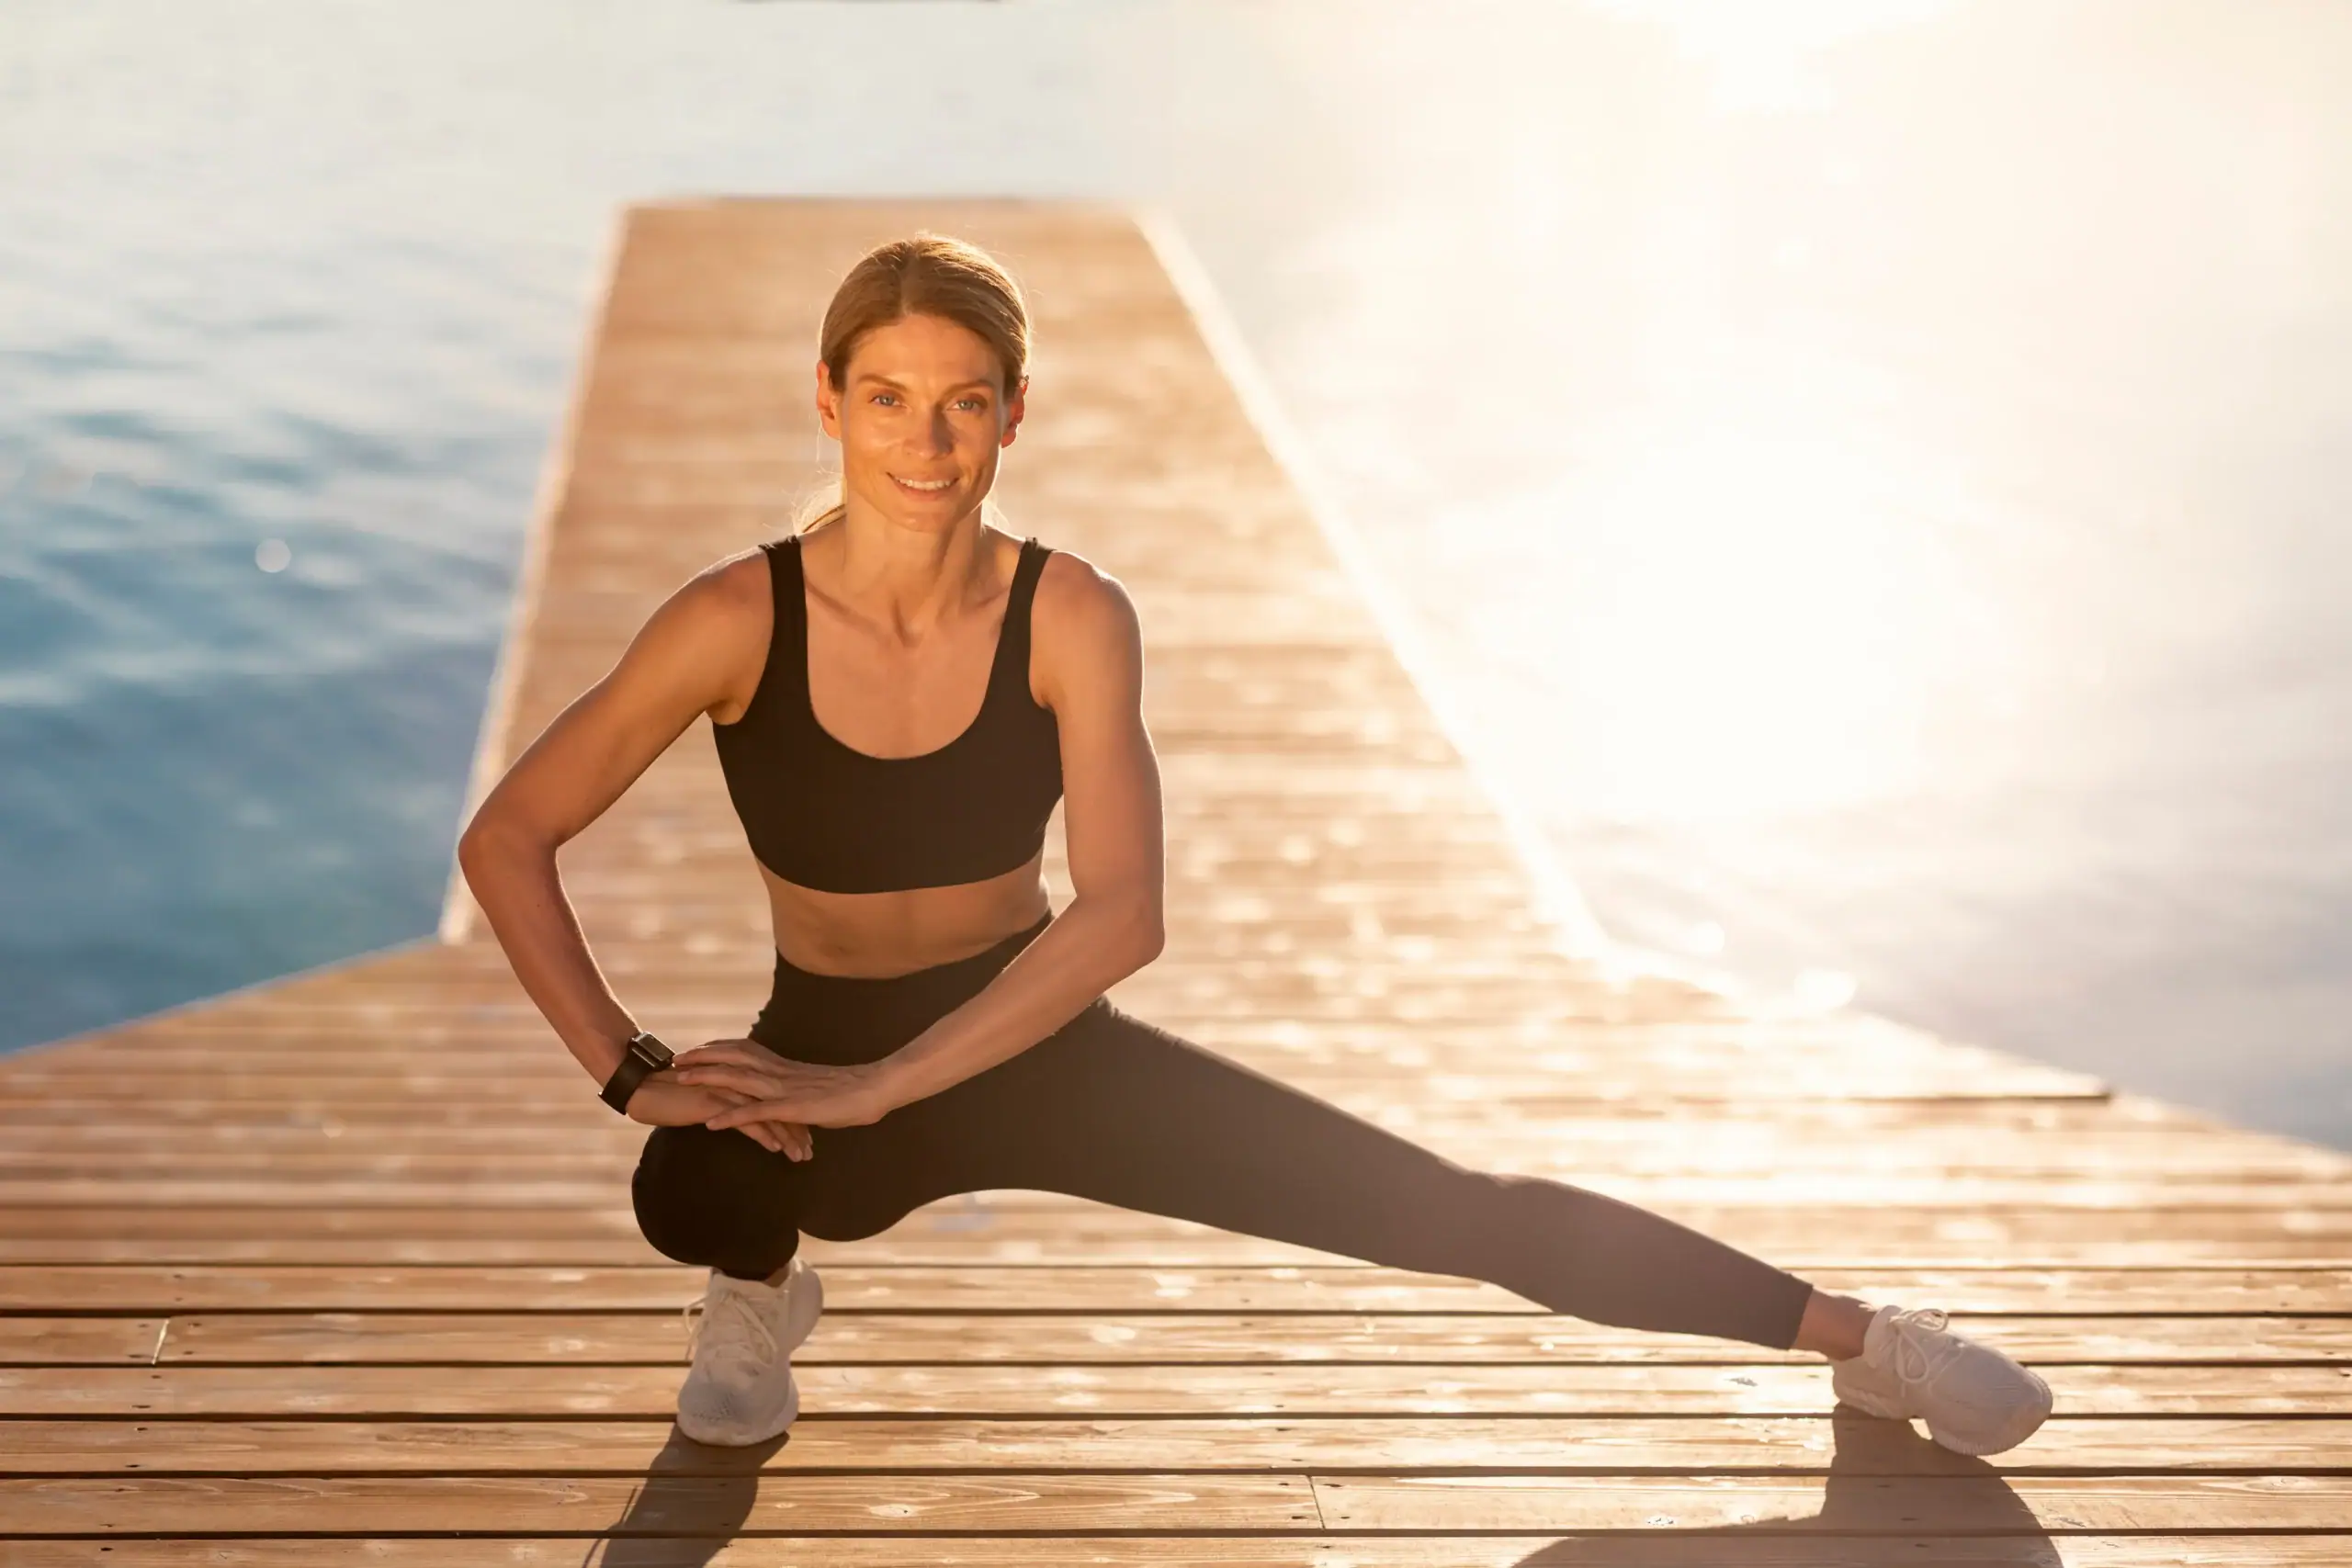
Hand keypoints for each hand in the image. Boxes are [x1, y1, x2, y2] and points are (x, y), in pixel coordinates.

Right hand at [623, 1072, 813, 1160]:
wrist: (645, 1089)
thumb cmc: (673, 1097)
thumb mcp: (707, 1099)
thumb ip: (726, 1104)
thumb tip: (740, 1119)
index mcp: (740, 1078)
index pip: (776, 1098)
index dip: (793, 1118)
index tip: (807, 1136)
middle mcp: (739, 1081)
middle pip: (778, 1106)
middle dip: (798, 1129)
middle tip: (811, 1150)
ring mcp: (728, 1091)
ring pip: (767, 1115)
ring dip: (787, 1136)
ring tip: (801, 1156)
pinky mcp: (715, 1103)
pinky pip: (745, 1121)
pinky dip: (764, 1135)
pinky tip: (777, 1149)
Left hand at [670, 1037, 892, 1138]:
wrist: (877, 1088)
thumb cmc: (853, 1092)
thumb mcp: (818, 1089)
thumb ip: (799, 1091)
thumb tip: (789, 1097)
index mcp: (785, 1067)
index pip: (744, 1050)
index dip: (718, 1048)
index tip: (696, 1048)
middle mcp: (780, 1073)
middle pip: (733, 1058)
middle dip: (702, 1056)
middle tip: (675, 1057)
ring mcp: (786, 1089)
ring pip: (739, 1079)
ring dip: (708, 1078)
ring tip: (681, 1079)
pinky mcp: (794, 1108)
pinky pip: (757, 1111)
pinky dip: (731, 1116)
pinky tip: (710, 1123)